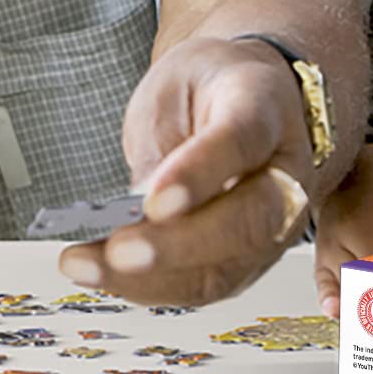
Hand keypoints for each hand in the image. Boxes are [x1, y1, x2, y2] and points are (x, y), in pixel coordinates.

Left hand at [57, 36, 315, 305]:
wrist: (243, 99)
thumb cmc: (208, 90)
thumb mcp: (178, 86)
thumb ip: (165, 143)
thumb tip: (138, 207)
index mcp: (266, 109)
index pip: (242, 142)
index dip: (199, 173)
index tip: (154, 200)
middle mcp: (285, 173)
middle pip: (249, 221)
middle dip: (178, 246)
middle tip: (119, 251)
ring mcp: (274, 225)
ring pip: (226, 268)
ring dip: (151, 279)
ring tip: (87, 266)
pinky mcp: (247, 260)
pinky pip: (202, 286)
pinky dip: (147, 288)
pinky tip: (102, 274)